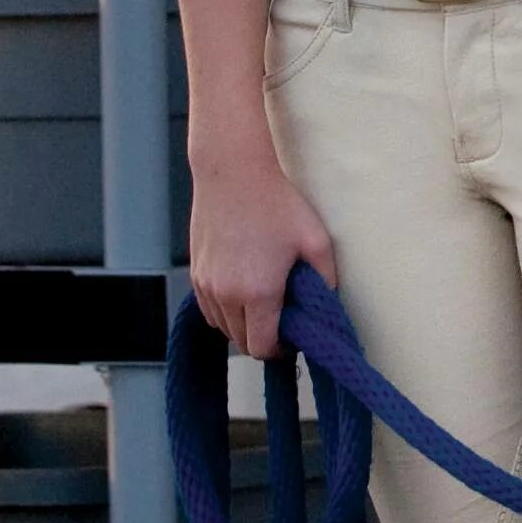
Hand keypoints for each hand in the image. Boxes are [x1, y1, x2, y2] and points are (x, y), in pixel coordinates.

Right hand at [189, 155, 337, 359]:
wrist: (232, 173)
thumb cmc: (277, 203)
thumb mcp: (316, 239)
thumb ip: (326, 279)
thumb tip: (326, 304)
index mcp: (259, 293)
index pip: (263, 348)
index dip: (281, 349)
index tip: (293, 336)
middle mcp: (227, 296)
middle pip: (242, 342)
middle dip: (263, 337)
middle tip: (282, 316)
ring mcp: (206, 286)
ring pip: (223, 328)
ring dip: (242, 325)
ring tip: (263, 300)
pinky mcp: (195, 273)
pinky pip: (209, 309)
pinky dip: (225, 310)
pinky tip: (242, 288)